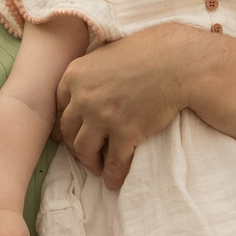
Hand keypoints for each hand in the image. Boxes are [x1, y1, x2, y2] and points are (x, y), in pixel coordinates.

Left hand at [54, 24, 202, 189]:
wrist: (176, 62)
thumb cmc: (145, 53)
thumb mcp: (104, 55)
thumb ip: (88, 73)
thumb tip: (79, 92)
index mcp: (74, 76)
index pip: (59, 108)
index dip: (65, 125)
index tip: (69, 135)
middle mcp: (83, 97)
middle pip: (68, 131)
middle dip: (75, 146)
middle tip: (85, 154)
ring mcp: (102, 116)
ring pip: (84, 150)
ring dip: (90, 163)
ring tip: (98, 168)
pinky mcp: (124, 133)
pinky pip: (113, 162)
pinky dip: (112, 175)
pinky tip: (114, 181)